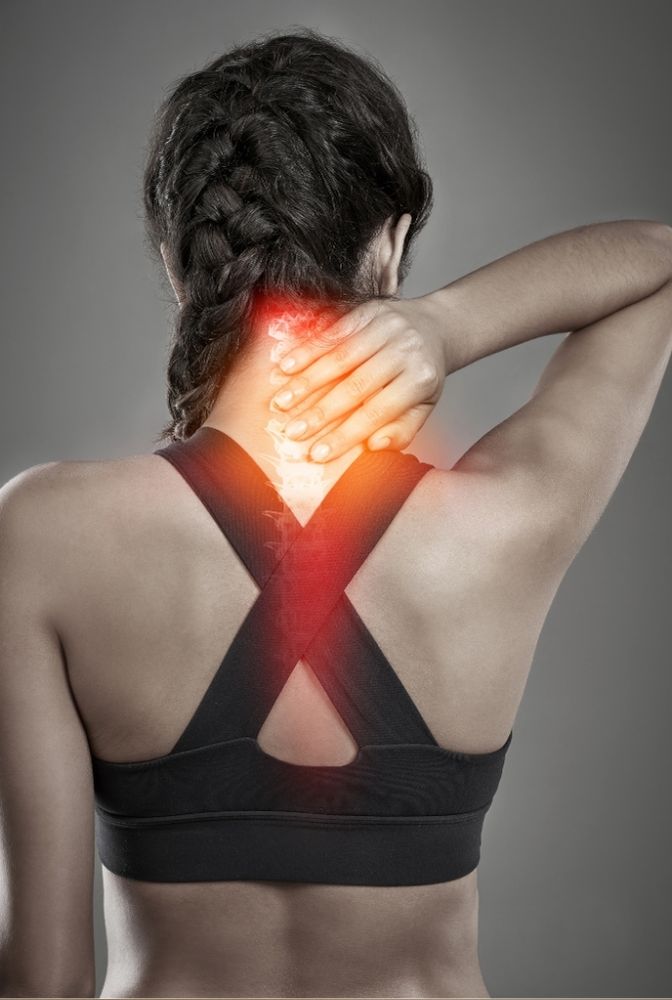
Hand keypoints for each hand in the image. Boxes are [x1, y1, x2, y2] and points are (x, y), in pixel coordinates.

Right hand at [269, 295, 448, 461]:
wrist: (436, 326)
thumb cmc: (422, 375)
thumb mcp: (424, 406)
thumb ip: (402, 429)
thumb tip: (374, 446)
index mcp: (420, 379)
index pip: (378, 412)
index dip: (346, 434)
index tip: (318, 454)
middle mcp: (405, 350)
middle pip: (356, 385)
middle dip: (320, 412)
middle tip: (292, 432)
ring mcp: (386, 327)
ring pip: (340, 357)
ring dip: (307, 381)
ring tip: (282, 402)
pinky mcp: (368, 310)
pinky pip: (332, 331)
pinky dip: (307, 349)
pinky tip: (285, 366)